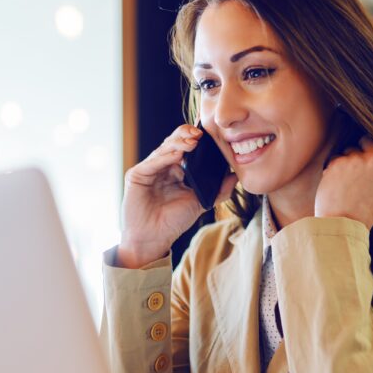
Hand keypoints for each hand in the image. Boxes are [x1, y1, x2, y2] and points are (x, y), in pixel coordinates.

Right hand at [118, 124, 237, 268]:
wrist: (153, 239)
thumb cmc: (173, 221)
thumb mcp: (200, 203)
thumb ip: (218, 191)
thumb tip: (236, 176)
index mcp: (175, 169)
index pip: (185, 147)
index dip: (196, 139)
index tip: (210, 135)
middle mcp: (161, 166)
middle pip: (173, 143)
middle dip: (186, 135)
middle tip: (200, 133)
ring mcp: (148, 169)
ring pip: (163, 149)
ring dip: (178, 143)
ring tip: (193, 141)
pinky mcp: (136, 175)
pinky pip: (152, 162)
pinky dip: (165, 157)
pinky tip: (177, 154)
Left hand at [314, 137, 372, 229]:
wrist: (344, 224)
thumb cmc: (365, 213)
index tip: (372, 148)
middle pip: (368, 140)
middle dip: (360, 147)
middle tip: (354, 163)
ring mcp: (357, 160)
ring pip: (349, 149)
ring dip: (345, 160)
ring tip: (345, 183)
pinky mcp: (339, 162)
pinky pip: (335, 158)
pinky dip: (333, 168)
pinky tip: (335, 184)